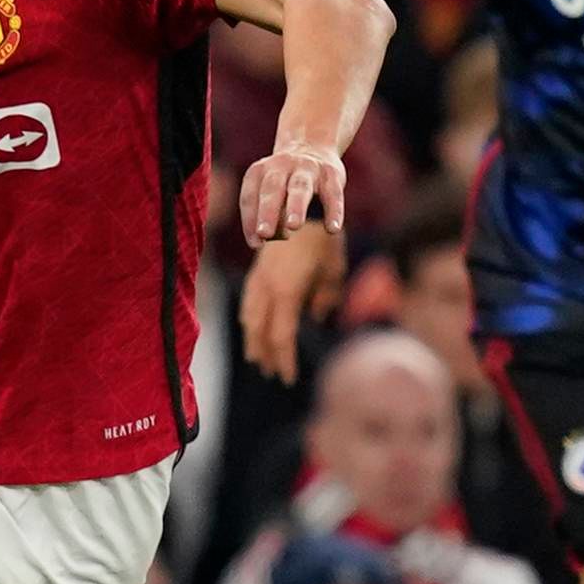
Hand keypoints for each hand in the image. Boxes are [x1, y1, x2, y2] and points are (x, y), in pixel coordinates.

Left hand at [238, 138, 347, 247]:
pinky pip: (333, 194)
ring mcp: (307, 168)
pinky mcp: (331, 174)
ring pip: (300, 188)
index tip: (256, 243)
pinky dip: (333, 211)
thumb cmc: (284, 182)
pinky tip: (332, 229)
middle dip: (267, 212)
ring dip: (295, 207)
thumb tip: (258, 242)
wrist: (312, 147)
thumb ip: (263, 214)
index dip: (250, 220)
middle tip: (264, 234)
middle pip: (272, 189)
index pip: (250, 197)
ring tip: (293, 226)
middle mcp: (281, 166)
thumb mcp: (269, 190)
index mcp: (259, 171)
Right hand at [241, 228, 345, 385]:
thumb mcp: (334, 271)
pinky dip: (250, 320)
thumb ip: (325, 297)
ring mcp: (259, 278)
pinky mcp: (258, 269)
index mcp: (287, 293)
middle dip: (267, 356)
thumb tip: (316, 315)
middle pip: (262, 332)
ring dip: (254, 340)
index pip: (281, 337)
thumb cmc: (324, 239)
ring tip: (256, 357)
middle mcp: (268, 288)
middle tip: (273, 375)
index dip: (284, 361)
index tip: (289, 379)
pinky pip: (249, 301)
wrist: (302, 203)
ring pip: (250, 317)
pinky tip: (252, 325)